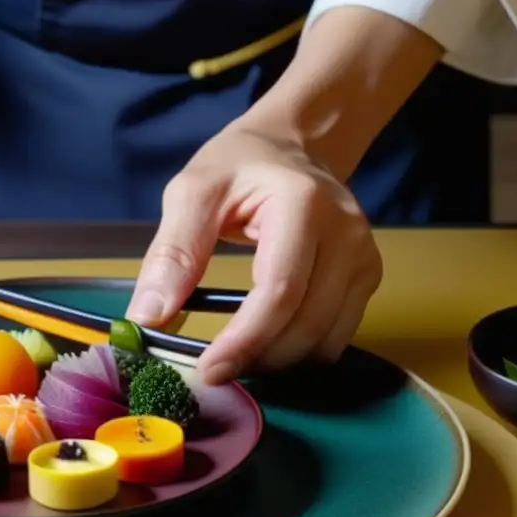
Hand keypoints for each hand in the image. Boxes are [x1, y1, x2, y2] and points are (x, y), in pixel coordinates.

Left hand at [126, 121, 382, 384]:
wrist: (293, 144)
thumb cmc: (240, 165)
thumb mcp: (193, 192)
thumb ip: (172, 252)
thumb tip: (148, 316)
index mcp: (303, 204)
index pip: (279, 290)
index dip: (244, 340)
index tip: (207, 371)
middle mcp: (346, 233)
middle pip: (305, 324)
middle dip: (256, 358)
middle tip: (212, 372)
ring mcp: (363, 256)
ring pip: (325, 341)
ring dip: (278, 363)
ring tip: (235, 359)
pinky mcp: (368, 276)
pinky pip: (337, 337)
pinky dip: (300, 353)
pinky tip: (265, 347)